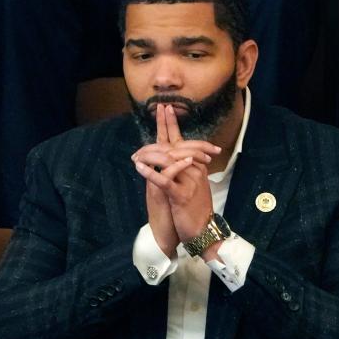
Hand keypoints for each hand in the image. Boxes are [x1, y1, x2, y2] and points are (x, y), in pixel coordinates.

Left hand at [134, 104, 217, 248]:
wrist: (203, 230)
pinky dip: (150, 172)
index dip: (172, 124)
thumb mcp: (192, 185)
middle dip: (157, 137)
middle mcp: (194, 169)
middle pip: (174, 145)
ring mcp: (189, 181)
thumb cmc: (195, 209)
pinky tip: (139, 167)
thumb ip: (183, 170)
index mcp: (196, 166)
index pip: (183, 139)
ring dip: (148, 156)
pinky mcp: (180, 195)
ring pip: (167, 160)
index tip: (164, 108)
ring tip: (135, 157)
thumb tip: (169, 157)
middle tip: (144, 136)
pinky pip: (164, 180)